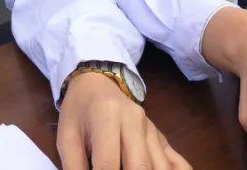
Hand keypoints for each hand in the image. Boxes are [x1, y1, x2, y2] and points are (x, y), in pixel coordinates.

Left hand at [57, 71, 189, 169]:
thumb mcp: (66, 136)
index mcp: (107, 115)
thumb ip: (73, 166)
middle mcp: (135, 120)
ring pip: (161, 167)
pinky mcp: (163, 139)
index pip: (109, 162)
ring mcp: (153, 129)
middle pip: (140, 166)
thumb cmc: (78, 112)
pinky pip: (180, 164)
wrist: (98, 85)